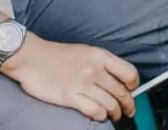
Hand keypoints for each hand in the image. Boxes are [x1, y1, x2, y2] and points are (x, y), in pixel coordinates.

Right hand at [1, 34, 136, 122]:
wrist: (32, 58)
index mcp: (100, 56)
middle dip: (128, 104)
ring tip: (115, 115)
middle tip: (129, 110)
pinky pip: (94, 111)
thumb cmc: (57, 55)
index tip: (133, 90)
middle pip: (121, 92)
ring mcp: (83, 84)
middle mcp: (94, 70)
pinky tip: (100, 116)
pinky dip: (101, 116)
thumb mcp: (85, 51)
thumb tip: (114, 77)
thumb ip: (100, 63)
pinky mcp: (70, 97)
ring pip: (110, 104)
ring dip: (116, 113)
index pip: (128, 72)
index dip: (134, 84)